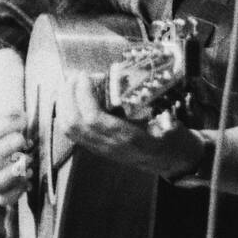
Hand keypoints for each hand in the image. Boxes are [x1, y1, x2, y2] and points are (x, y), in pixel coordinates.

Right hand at [0, 49, 31, 205]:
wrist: (9, 138)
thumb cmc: (12, 120)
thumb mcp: (7, 106)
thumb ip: (9, 97)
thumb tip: (12, 64)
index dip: (1, 126)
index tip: (21, 116)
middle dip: (4, 149)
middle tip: (24, 139)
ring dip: (11, 172)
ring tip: (28, 159)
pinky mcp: (0, 191)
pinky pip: (4, 199)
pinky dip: (16, 192)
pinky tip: (29, 177)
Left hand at [61, 74, 203, 178]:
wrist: (173, 162)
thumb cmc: (173, 140)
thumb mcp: (173, 123)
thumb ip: (158, 109)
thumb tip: (144, 86)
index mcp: (128, 140)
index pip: (94, 119)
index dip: (84, 95)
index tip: (86, 75)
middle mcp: (110, 146)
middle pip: (75, 124)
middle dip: (69, 95)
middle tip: (76, 76)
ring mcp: (101, 149)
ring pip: (69, 129)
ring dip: (63, 103)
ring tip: (70, 84)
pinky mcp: (96, 148)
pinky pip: (72, 133)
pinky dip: (65, 113)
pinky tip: (71, 98)